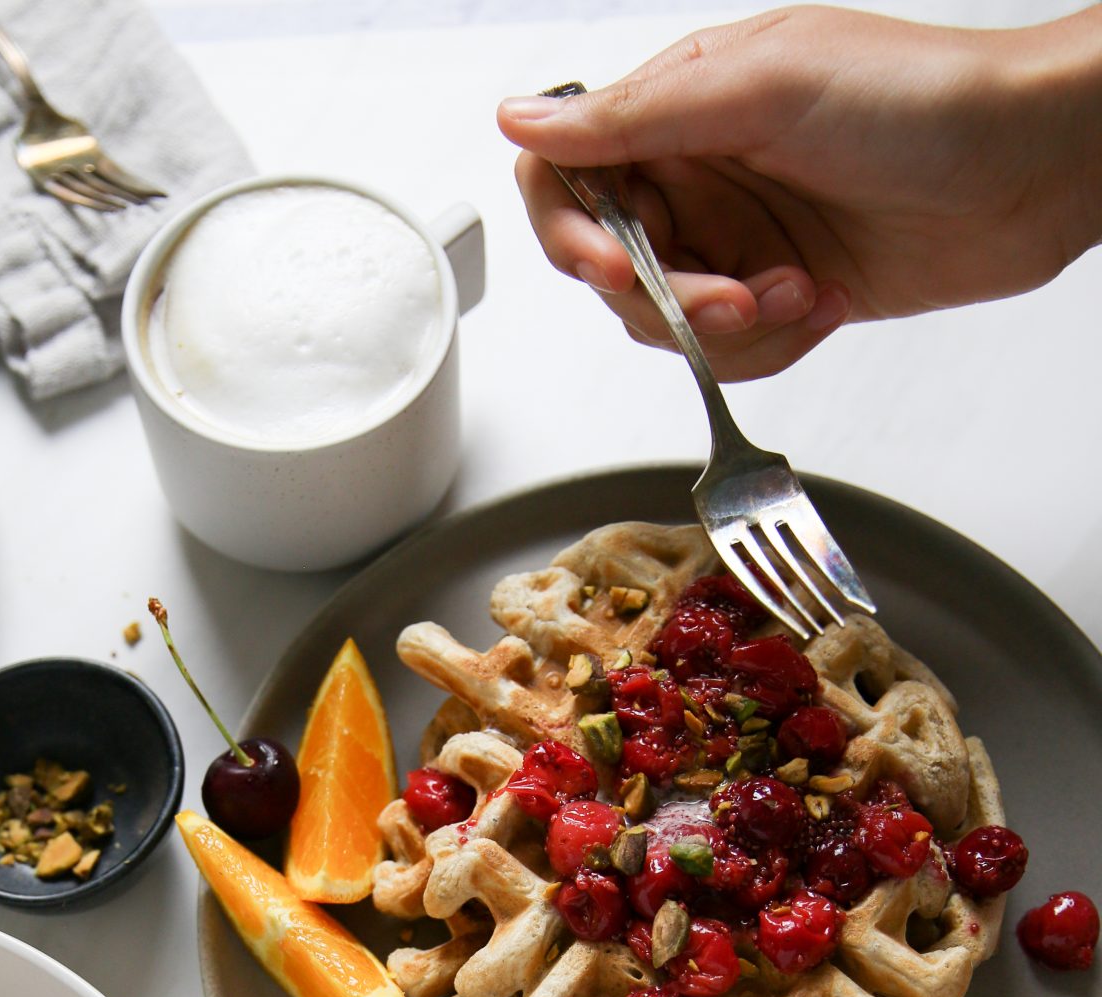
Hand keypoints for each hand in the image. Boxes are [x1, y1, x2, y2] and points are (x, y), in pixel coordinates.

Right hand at [497, 6, 1101, 380]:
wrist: (1030, 166)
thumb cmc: (921, 98)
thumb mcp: (761, 88)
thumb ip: (633, 115)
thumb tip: (521, 119)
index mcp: (681, 106)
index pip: (565, 174)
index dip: (572, 233)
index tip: (617, 265)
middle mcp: (700, 173)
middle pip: (612, 269)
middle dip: (670, 296)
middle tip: (734, 290)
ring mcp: (741, 237)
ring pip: (668, 325)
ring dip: (729, 325)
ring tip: (798, 285)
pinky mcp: (783, 292)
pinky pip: (729, 354)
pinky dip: (771, 344)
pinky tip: (825, 300)